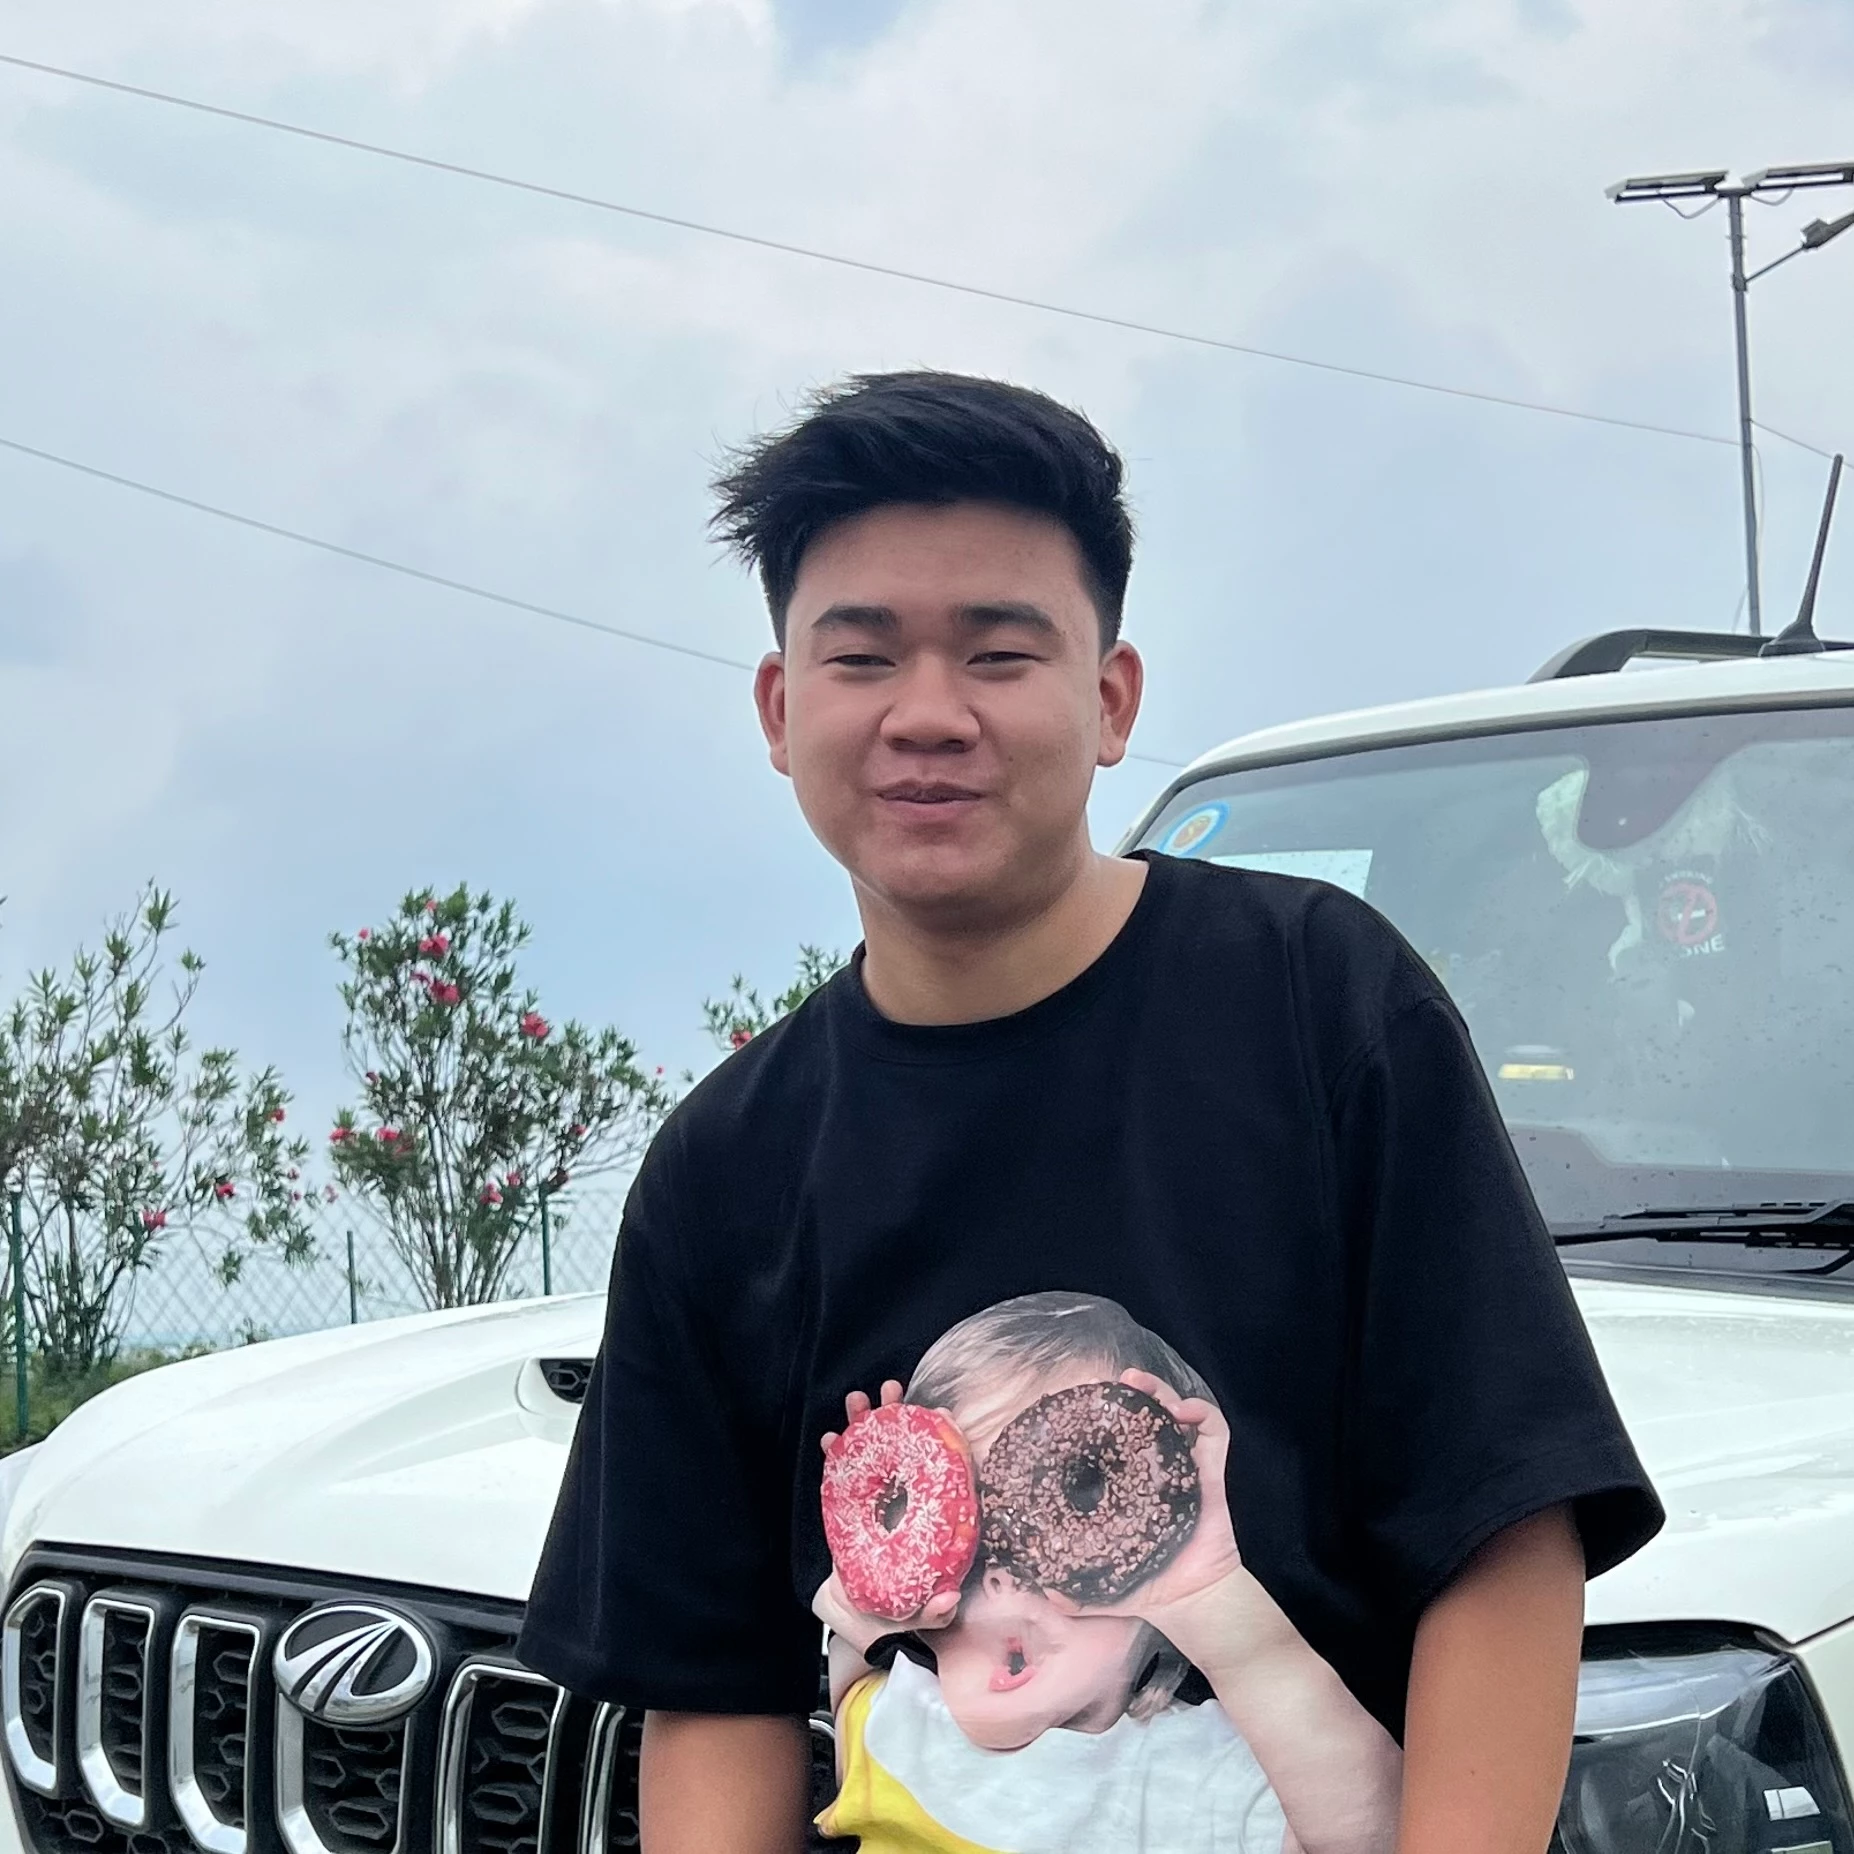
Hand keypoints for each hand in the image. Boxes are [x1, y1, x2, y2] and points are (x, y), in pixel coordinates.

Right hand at [813, 1382, 961, 1651]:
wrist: (855, 1624)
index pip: (940, 1469)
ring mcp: (873, 1502)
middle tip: (890, 1389)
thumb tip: (948, 1597)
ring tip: (856, 1400)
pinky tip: (828, 1440)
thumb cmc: (894, 1613)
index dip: (942, 1439)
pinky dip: (834, 1454)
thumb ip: (933, 1609)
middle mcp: (902, 1502)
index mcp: (927, 1517)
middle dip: (895, 1416)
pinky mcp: (845, 1509)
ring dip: (863, 1423)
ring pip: (870, 1454)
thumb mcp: (916, 1613)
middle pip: (902, 1449)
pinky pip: (840, 1474)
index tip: (939, 1412)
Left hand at [1047, 1369, 1244, 1626]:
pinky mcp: (1211, 1475)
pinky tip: (1185, 1410)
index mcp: (1129, 1483)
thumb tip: (1043, 1590)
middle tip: (1121, 1381)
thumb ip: (1072, 1590)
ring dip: (1164, 1392)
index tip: (1088, 1401)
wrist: (1191, 1603)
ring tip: (1144, 1387)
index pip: (1117, 1436)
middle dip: (1136, 1390)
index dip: (1105, 1413)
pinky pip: (1215, 1435)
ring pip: (1178, 1413)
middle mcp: (1156, 1468)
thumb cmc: (1147, 1586)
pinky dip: (1203, 1413)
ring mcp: (1185, 1467)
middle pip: (1148, 1413)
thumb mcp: (1100, 1583)